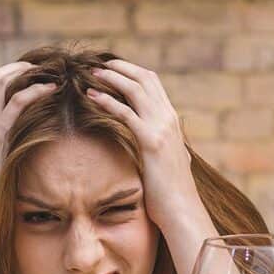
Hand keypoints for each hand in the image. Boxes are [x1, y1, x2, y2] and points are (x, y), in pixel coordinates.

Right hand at [0, 62, 54, 217]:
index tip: (26, 73)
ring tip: (47, 75)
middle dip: (17, 67)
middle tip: (39, 68)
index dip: (7, 74)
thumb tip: (8, 130)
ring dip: (27, 74)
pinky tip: (50, 89)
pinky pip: (16, 102)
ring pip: (3, 82)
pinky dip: (35, 91)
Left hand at [86, 60, 201, 230]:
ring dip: (112, 78)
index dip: (132, 72)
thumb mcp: (167, 160)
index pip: (153, 84)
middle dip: (120, 67)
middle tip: (98, 64)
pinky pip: (126, 113)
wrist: (182, 209)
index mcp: (172, 121)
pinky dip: (108, 101)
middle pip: (145, 79)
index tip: (112, 68)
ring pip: (135, 89)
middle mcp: (168, 119)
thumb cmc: (171, 191)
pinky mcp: (151, 141)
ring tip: (92, 73)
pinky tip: (92, 97)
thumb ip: (159, 145)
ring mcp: (161, 128)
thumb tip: (151, 144)